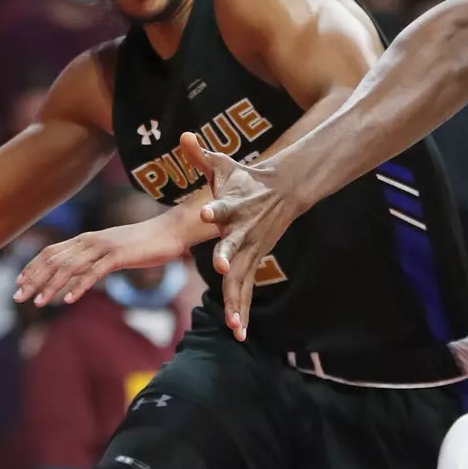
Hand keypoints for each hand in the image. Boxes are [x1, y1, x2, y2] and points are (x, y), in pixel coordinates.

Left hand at [14, 218, 182, 306]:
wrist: (170, 232)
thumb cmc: (143, 243)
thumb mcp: (113, 250)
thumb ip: (94, 259)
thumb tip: (78, 275)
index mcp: (86, 238)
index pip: (51, 251)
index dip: (32, 266)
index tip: (18, 283)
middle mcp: (90, 240)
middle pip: (54, 259)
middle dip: (34, 279)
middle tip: (18, 297)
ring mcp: (104, 247)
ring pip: (70, 267)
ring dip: (51, 286)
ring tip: (38, 303)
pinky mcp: (119, 255)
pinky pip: (94, 272)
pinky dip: (80, 286)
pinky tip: (69, 300)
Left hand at [179, 133, 306, 341]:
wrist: (283, 191)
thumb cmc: (246, 179)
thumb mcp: (223, 165)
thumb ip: (201, 154)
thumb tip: (184, 134)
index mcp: (233, 206)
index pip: (222, 205)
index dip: (214, 207)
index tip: (206, 208)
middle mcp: (242, 231)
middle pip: (234, 246)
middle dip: (228, 257)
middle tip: (222, 267)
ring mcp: (251, 250)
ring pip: (241, 279)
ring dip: (237, 302)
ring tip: (234, 327)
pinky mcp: (254, 262)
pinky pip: (245, 290)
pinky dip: (241, 311)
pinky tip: (237, 334)